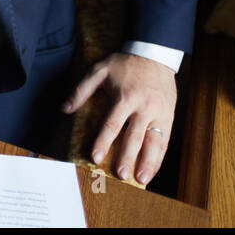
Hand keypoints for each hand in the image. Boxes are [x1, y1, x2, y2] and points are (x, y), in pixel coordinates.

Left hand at [61, 51, 175, 184]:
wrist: (154, 55)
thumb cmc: (124, 64)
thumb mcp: (99, 70)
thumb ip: (81, 90)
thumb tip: (65, 109)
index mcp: (125, 97)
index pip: (112, 124)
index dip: (103, 142)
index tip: (95, 157)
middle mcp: (144, 108)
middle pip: (135, 137)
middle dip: (127, 157)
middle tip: (120, 175)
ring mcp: (159, 114)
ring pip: (155, 142)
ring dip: (149, 162)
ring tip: (142, 179)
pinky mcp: (169, 117)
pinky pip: (165, 140)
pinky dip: (160, 157)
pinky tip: (153, 169)